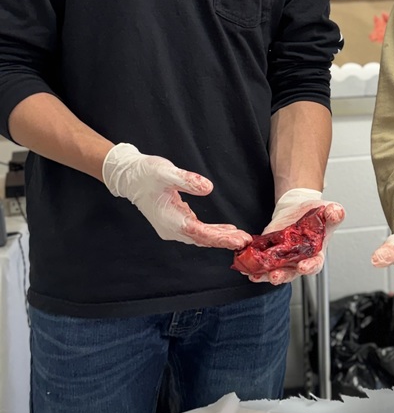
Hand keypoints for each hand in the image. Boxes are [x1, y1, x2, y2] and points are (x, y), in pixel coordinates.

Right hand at [102, 143, 251, 248]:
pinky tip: (226, 231)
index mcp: (169, 219)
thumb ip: (187, 180)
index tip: (237, 240)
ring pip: (200, 237)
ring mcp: (172, 227)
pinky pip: (197, 231)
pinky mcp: (175, 222)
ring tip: (240, 238)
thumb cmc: (146, 173)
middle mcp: (171, 228)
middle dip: (224, 240)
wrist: (129, 177)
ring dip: (220, 238)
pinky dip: (212, 233)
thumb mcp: (166, 172)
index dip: (219, 237)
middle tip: (245, 241)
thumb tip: (209, 188)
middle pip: (201, 238)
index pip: (199, 232)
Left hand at [243, 187, 345, 285]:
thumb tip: (335, 211)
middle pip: (291, 273)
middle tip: (275, 276)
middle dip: (282, 275)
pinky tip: (245, 267)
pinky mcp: (269, 253)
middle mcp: (298, 260)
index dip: (309, 267)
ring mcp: (282, 259)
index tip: (303, 266)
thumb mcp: (327, 211)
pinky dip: (253, 267)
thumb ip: (333, 213)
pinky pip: (261, 263)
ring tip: (256, 275)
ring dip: (264, 275)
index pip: (314, 264)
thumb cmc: (315, 215)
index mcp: (315, 254)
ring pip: (274, 271)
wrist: (298, 209)